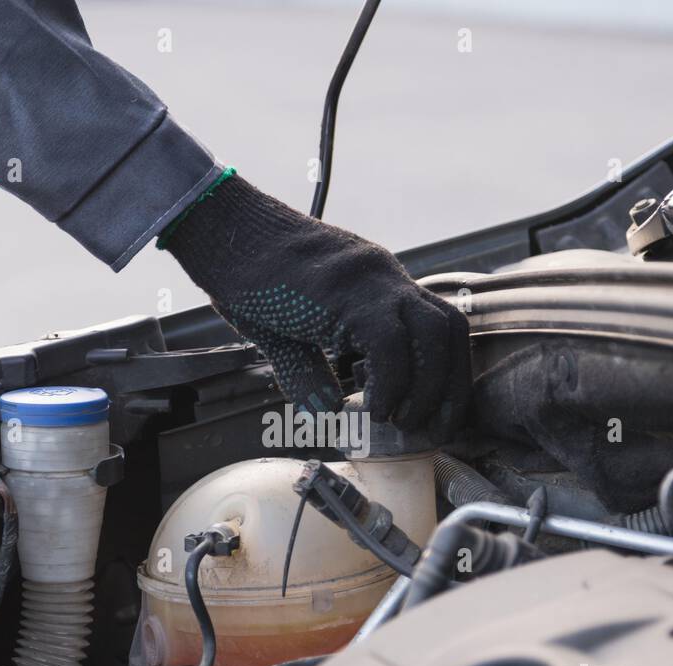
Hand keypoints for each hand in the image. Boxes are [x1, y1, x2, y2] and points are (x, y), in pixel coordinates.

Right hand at [161, 171, 469, 438]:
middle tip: (430, 429)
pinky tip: (372, 408)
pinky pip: (389, 344)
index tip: (435, 414)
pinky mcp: (347, 291)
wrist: (220, 229)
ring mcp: (370, 280)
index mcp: (377, 284)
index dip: (447, 373)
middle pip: (451, 330)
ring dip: (426, 388)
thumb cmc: (246, 275)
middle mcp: (385, 277)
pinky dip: (390, 384)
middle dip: (450, 387)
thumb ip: (308, 371)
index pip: (440, 325)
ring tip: (399, 421)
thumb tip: (324, 410)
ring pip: (433, 335)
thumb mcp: (284, 334)